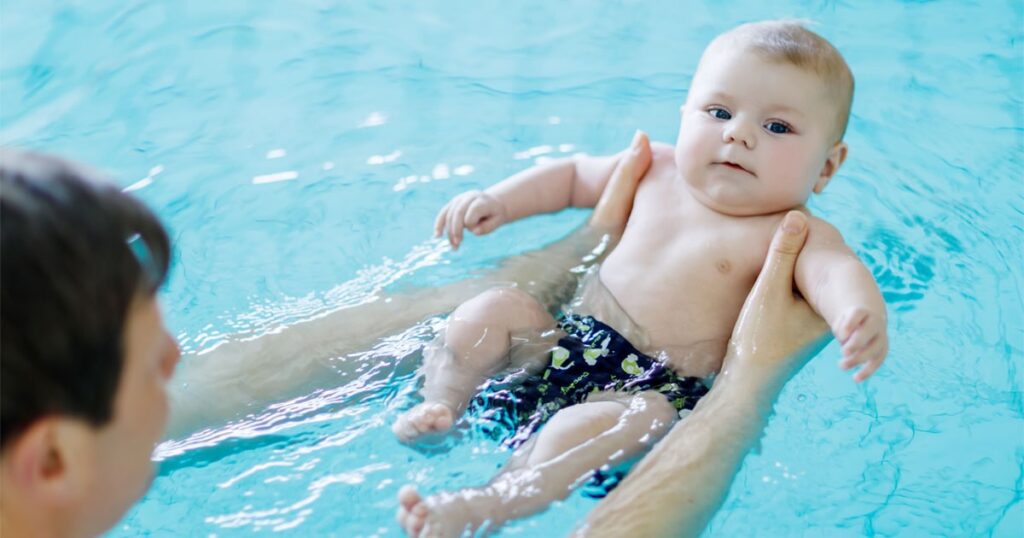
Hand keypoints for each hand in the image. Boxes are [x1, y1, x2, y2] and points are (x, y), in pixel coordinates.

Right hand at [433, 190, 506, 249]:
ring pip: (449, 214)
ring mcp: (459, 198)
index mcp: (482, 200)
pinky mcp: (453, 203)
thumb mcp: (497, 221)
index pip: (472, 211)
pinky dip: (439, 224)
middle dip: (456, 229)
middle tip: (458, 244)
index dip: (472, 223)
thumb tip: (473, 231)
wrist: (493, 203)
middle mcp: (469, 196)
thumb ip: (486, 227)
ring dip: (449, 231)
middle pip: (458, 212)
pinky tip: (437, 236)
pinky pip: (443, 213)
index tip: (476, 231)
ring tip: (454, 246)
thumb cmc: (495, 215)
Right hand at [727, 211, 829, 371]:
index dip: (818, 241)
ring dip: (796, 271)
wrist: (747, 384)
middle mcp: (826, 318)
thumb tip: (798, 216)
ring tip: (782, 247)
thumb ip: (782, 253)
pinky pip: (797, 300)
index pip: (829, 265)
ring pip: (807, 288)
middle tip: (795, 227)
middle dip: (808, 255)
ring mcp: (811, 327)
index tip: (808, 220)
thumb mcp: (769, 290)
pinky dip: (788, 286)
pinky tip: (772, 278)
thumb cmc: (760, 339)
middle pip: (819, 276)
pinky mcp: (796, 333)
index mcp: (830, 308)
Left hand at [834, 307, 887, 381]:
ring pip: (874, 348)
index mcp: (862, 312)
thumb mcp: (841, 322)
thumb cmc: (849, 322)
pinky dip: (868, 370)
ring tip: (842, 366)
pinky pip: (878, 360)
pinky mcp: (883, 349)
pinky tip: (856, 378)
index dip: (850, 324)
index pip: (857, 314)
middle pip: (867, 332)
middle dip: (856, 343)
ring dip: (859, 359)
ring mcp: (881, 336)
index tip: (841, 335)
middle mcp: (874, 323)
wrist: (868, 320)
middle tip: (843, 352)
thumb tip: (844, 340)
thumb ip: (841, 329)